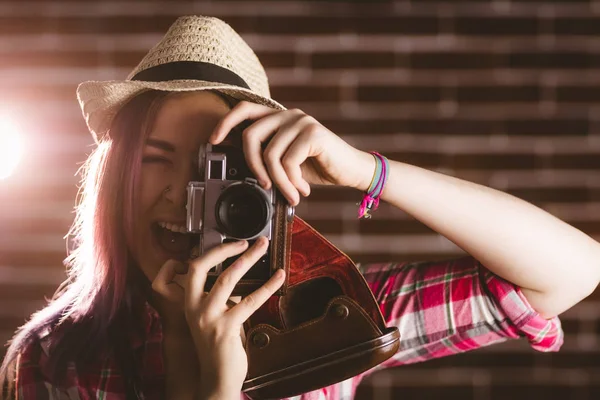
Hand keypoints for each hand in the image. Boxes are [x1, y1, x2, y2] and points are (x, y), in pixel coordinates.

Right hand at [152, 237, 284, 395]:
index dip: (214, 252)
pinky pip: (250, 300)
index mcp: (190, 303)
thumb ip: (222, 298)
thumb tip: (240, 273)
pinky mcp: (226, 328)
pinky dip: (267, 286)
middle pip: (204, 267)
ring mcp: (209, 318)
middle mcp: (195, 308)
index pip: (194, 268)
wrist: (216, 379)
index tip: (235, 243)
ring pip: (229, 278)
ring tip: (264, 249)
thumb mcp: (213, 317)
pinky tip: (278, 277)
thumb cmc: (218, 347)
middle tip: (251, 241)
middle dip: (228, 249)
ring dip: (250, 259)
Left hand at [209, 101, 375, 204]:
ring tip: (290, 194)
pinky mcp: (313, 134)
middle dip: (252, 166)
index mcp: (279, 118)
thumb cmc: (319, 167)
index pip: (245, 109)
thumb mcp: (288, 162)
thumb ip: (268, 157)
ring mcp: (301, 122)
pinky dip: (292, 182)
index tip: (214, 140)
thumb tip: (242, 168)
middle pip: (251, 135)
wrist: (352, 171)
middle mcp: (288, 114)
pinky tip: (302, 190)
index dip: (226, 122)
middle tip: (264, 186)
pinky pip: (288, 161)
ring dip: (278, 182)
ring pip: (270, 154)